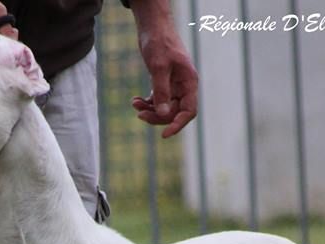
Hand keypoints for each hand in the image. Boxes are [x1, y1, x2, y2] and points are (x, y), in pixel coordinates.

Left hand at [129, 0, 197, 137]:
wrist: (153, 27)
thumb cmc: (159, 43)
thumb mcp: (158, 67)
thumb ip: (161, 91)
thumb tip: (164, 113)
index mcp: (189, 82)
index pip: (188, 111)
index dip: (177, 124)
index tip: (164, 135)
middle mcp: (184, 86)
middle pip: (174, 112)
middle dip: (157, 116)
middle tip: (139, 114)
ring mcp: (174, 85)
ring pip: (164, 108)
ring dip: (149, 110)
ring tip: (135, 104)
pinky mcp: (163, 83)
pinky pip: (157, 100)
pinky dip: (146, 103)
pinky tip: (135, 100)